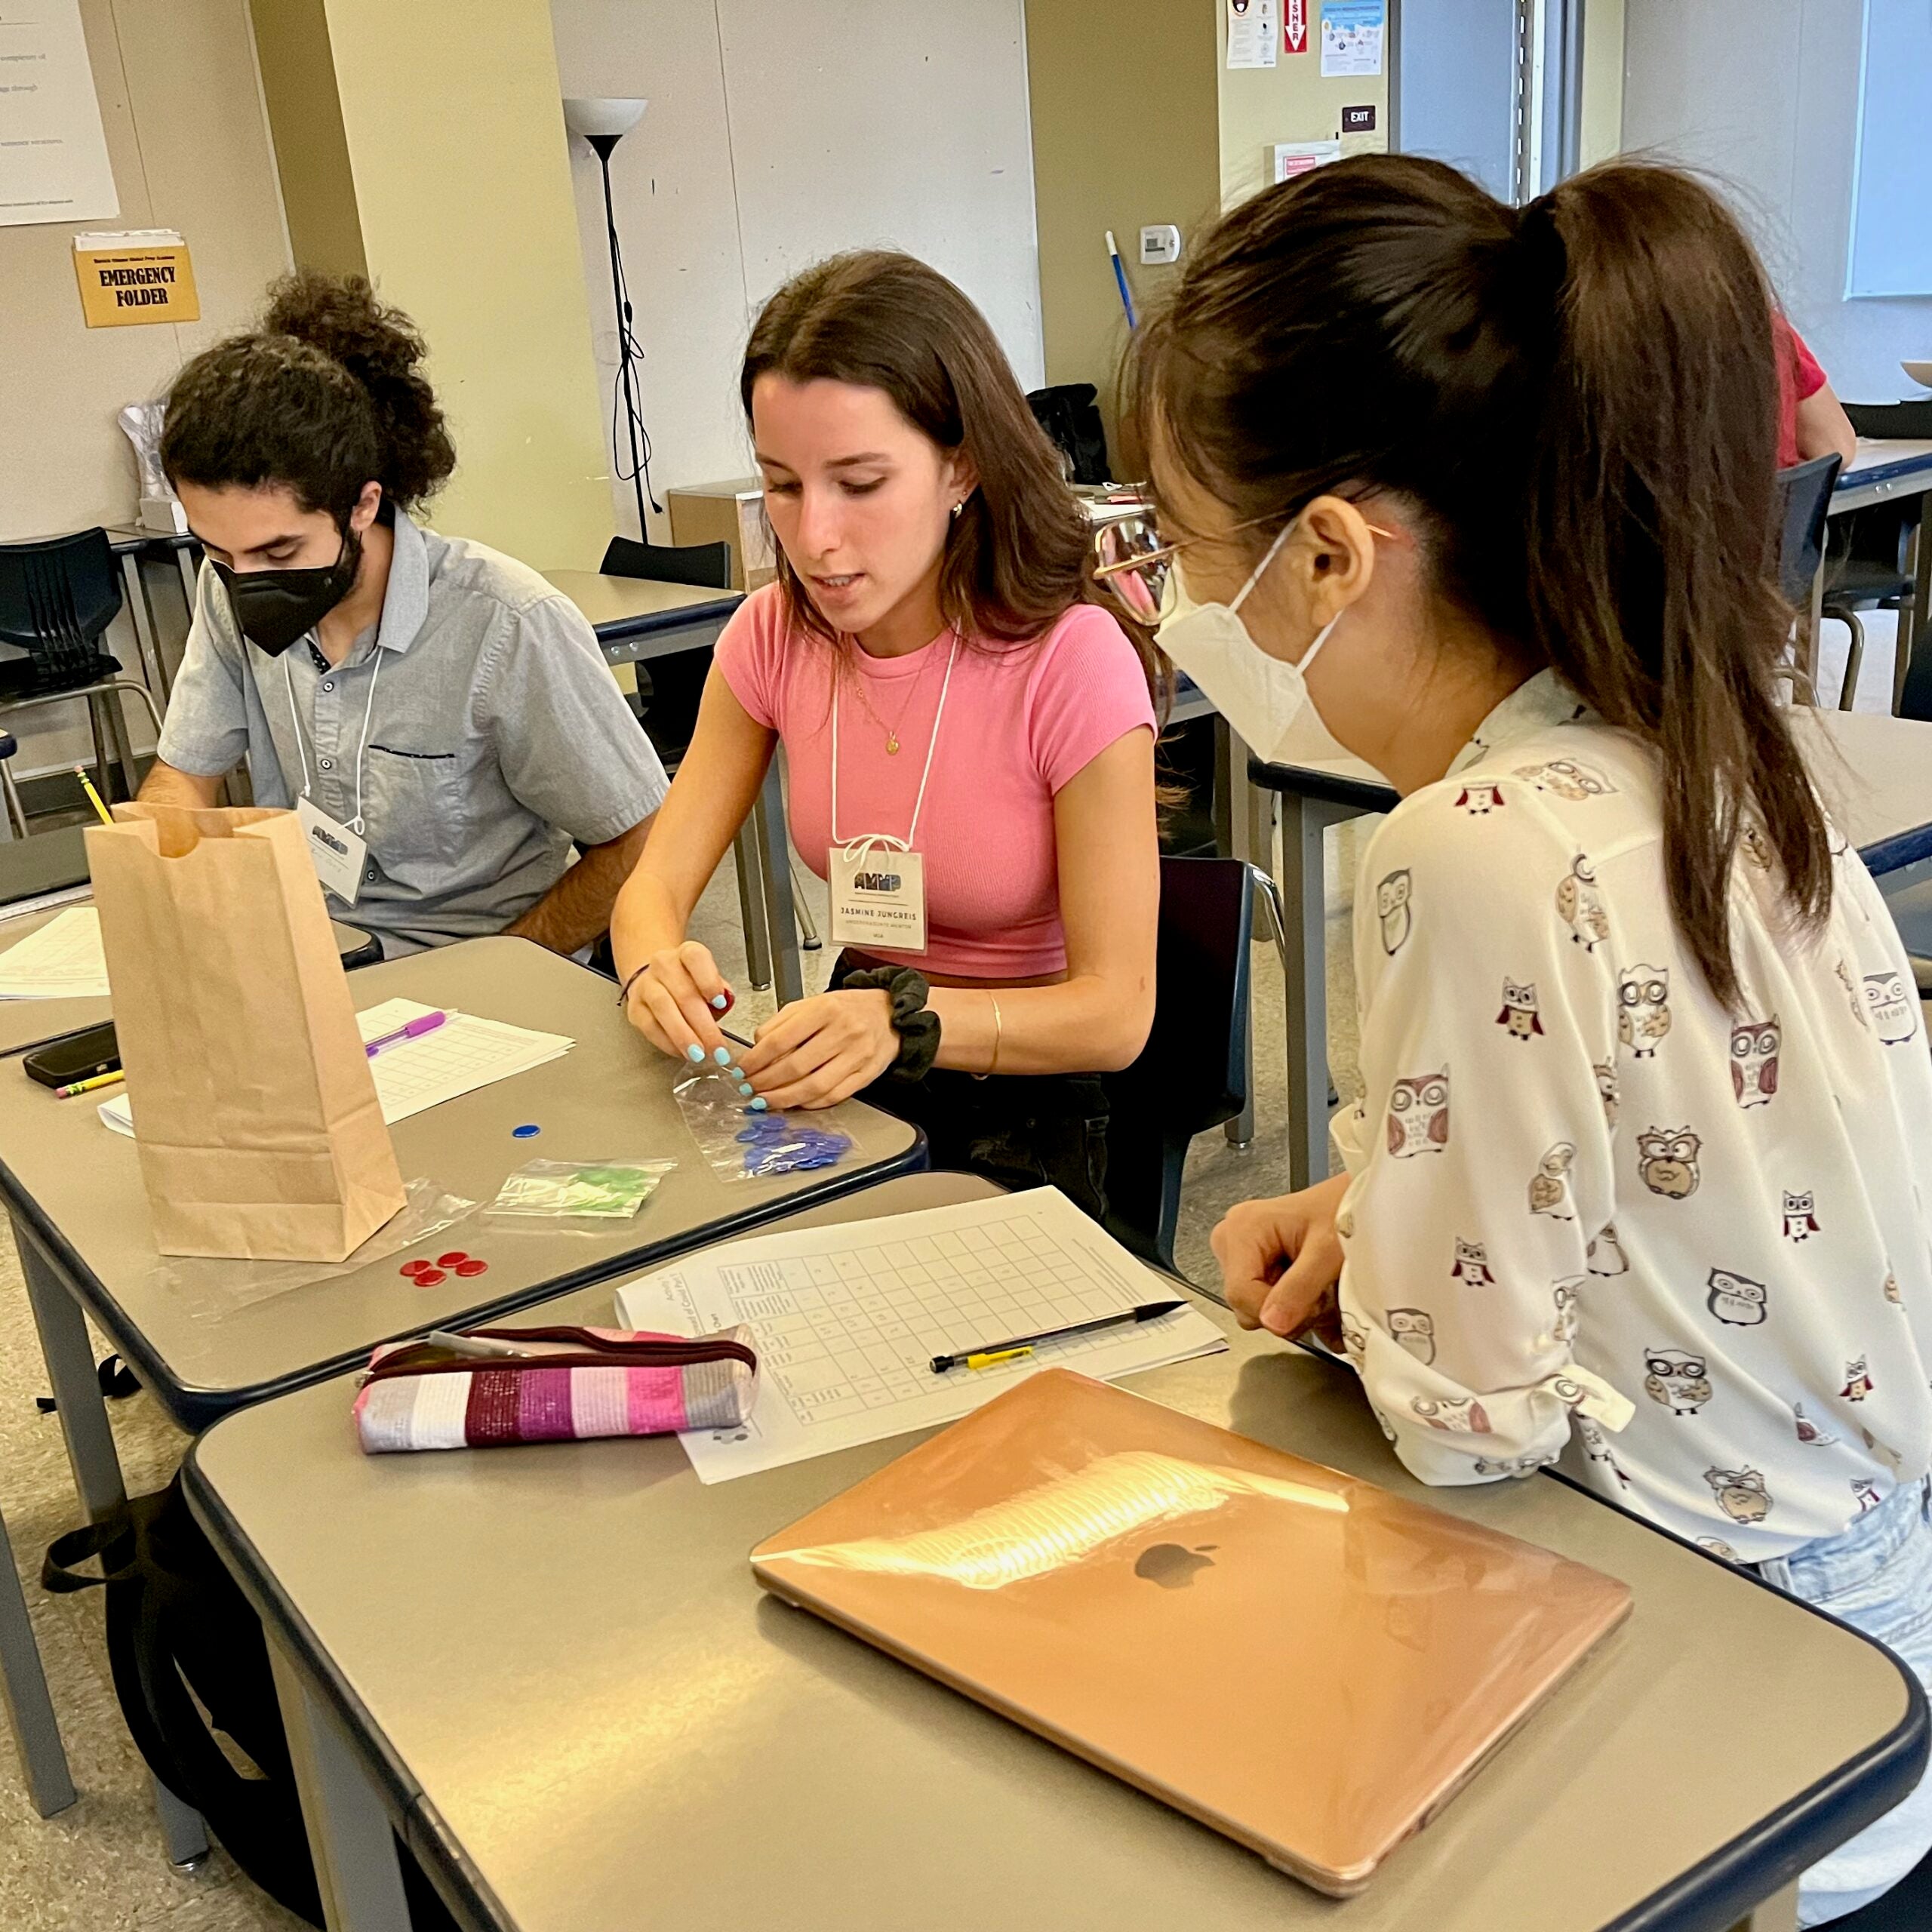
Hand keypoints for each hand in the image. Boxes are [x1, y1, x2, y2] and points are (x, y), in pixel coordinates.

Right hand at [622, 942, 737, 1065]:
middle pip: (683, 993)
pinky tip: (681, 1052)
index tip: (720, 1002)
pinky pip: (650, 1026)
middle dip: (703, 1025)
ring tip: (698, 1053)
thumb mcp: (710, 980)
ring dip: (683, 1035)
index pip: (696, 959)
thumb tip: (725, 1004)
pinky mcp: (635, 1007)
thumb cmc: (689, 982)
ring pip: (664, 1009)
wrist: (655, 979)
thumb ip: (720, 991)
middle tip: (717, 1047)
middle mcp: (663, 965)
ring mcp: (646, 985)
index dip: (709, 981)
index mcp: (686, 953)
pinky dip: (668, 1042)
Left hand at [736, 990, 897, 1109]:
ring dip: (784, 1098)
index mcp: (824, 1010)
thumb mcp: (811, 1004)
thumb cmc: (846, 1009)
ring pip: (814, 1086)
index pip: (780, 1040)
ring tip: (767, 1100)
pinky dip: (810, 1103)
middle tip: (751, 1088)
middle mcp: (843, 1031)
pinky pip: (834, 1096)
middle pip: (795, 1066)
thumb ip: (781, 1023)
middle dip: (766, 1082)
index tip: (743, 1069)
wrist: (888, 1013)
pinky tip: (795, 1102)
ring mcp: (857, 1055)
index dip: (755, 1060)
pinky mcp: (867, 1074)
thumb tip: (756, 1049)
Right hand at [1210, 1174, 1348, 1339]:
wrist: (1357, 1199)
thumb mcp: (1327, 1252)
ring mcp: (1241, 1252)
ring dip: (1294, 1309)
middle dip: (1286, 1310)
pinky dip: (1294, 1304)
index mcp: (1242, 1229)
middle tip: (1319, 1292)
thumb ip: (1299, 1288)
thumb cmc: (1343, 1209)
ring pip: (1258, 1307)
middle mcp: (1232, 1239)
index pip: (1240, 1294)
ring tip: (1319, 1286)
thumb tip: (1273, 1324)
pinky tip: (1313, 1288)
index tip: (1310, 1305)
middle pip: (1246, 1304)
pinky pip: (1266, 1300)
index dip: (1275, 1311)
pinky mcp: (1254, 1262)